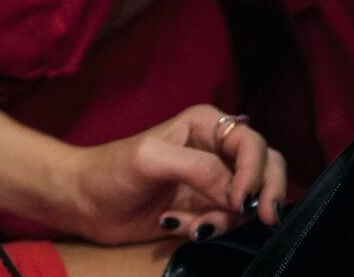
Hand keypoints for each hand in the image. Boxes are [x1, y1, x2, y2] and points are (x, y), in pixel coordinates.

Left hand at [62, 105, 284, 245]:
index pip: (252, 144)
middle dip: (266, 195)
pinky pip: (228, 222)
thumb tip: (238, 194)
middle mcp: (215, 149)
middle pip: (268, 168)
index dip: (256, 173)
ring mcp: (213, 181)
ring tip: (190, 226)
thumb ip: (196, 169)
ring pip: (250, 202)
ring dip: (224, 220)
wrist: (85, 203)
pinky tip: (179, 227)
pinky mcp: (206, 208)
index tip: (241, 200)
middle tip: (264, 218)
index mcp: (206, 124)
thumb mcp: (151, 159)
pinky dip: (209, 230)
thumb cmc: (110, 170)